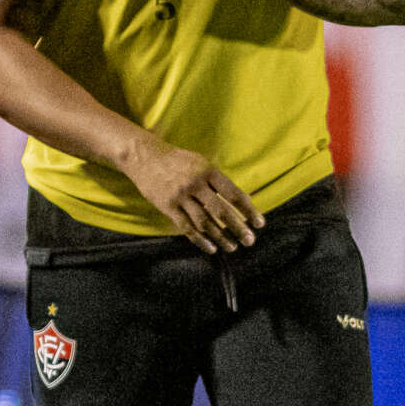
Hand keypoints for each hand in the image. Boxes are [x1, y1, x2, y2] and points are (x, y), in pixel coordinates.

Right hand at [118, 135, 261, 253]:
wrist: (145, 156)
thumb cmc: (178, 161)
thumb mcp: (201, 162)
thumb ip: (218, 181)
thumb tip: (243, 199)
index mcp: (207, 171)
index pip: (232, 194)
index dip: (248, 210)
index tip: (259, 223)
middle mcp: (195, 183)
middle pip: (221, 210)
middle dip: (238, 228)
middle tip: (249, 241)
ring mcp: (180, 196)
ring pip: (204, 222)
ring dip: (220, 237)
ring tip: (232, 247)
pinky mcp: (167, 206)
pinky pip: (186, 227)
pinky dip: (200, 240)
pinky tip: (211, 248)